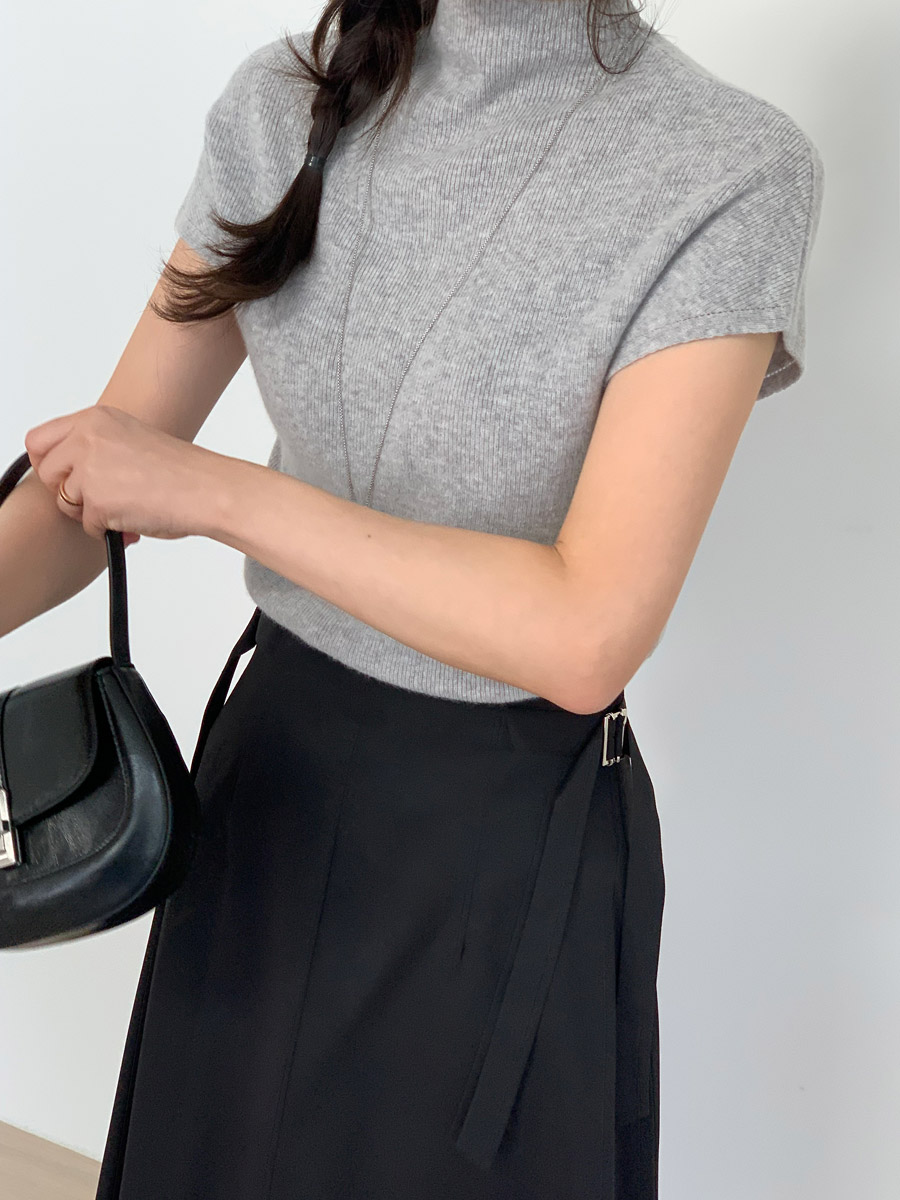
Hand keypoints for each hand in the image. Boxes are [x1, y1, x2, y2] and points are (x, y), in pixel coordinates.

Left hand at [24, 404, 224, 542]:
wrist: (209, 489)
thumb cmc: (183, 471)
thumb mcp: (130, 441)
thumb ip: (96, 448)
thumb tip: (68, 472)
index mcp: (96, 418)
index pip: (40, 440)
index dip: (48, 465)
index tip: (63, 479)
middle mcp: (88, 437)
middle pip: (46, 472)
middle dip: (66, 491)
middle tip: (96, 499)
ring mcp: (90, 468)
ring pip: (65, 501)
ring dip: (91, 512)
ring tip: (125, 508)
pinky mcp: (98, 501)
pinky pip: (87, 525)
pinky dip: (109, 529)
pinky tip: (135, 519)